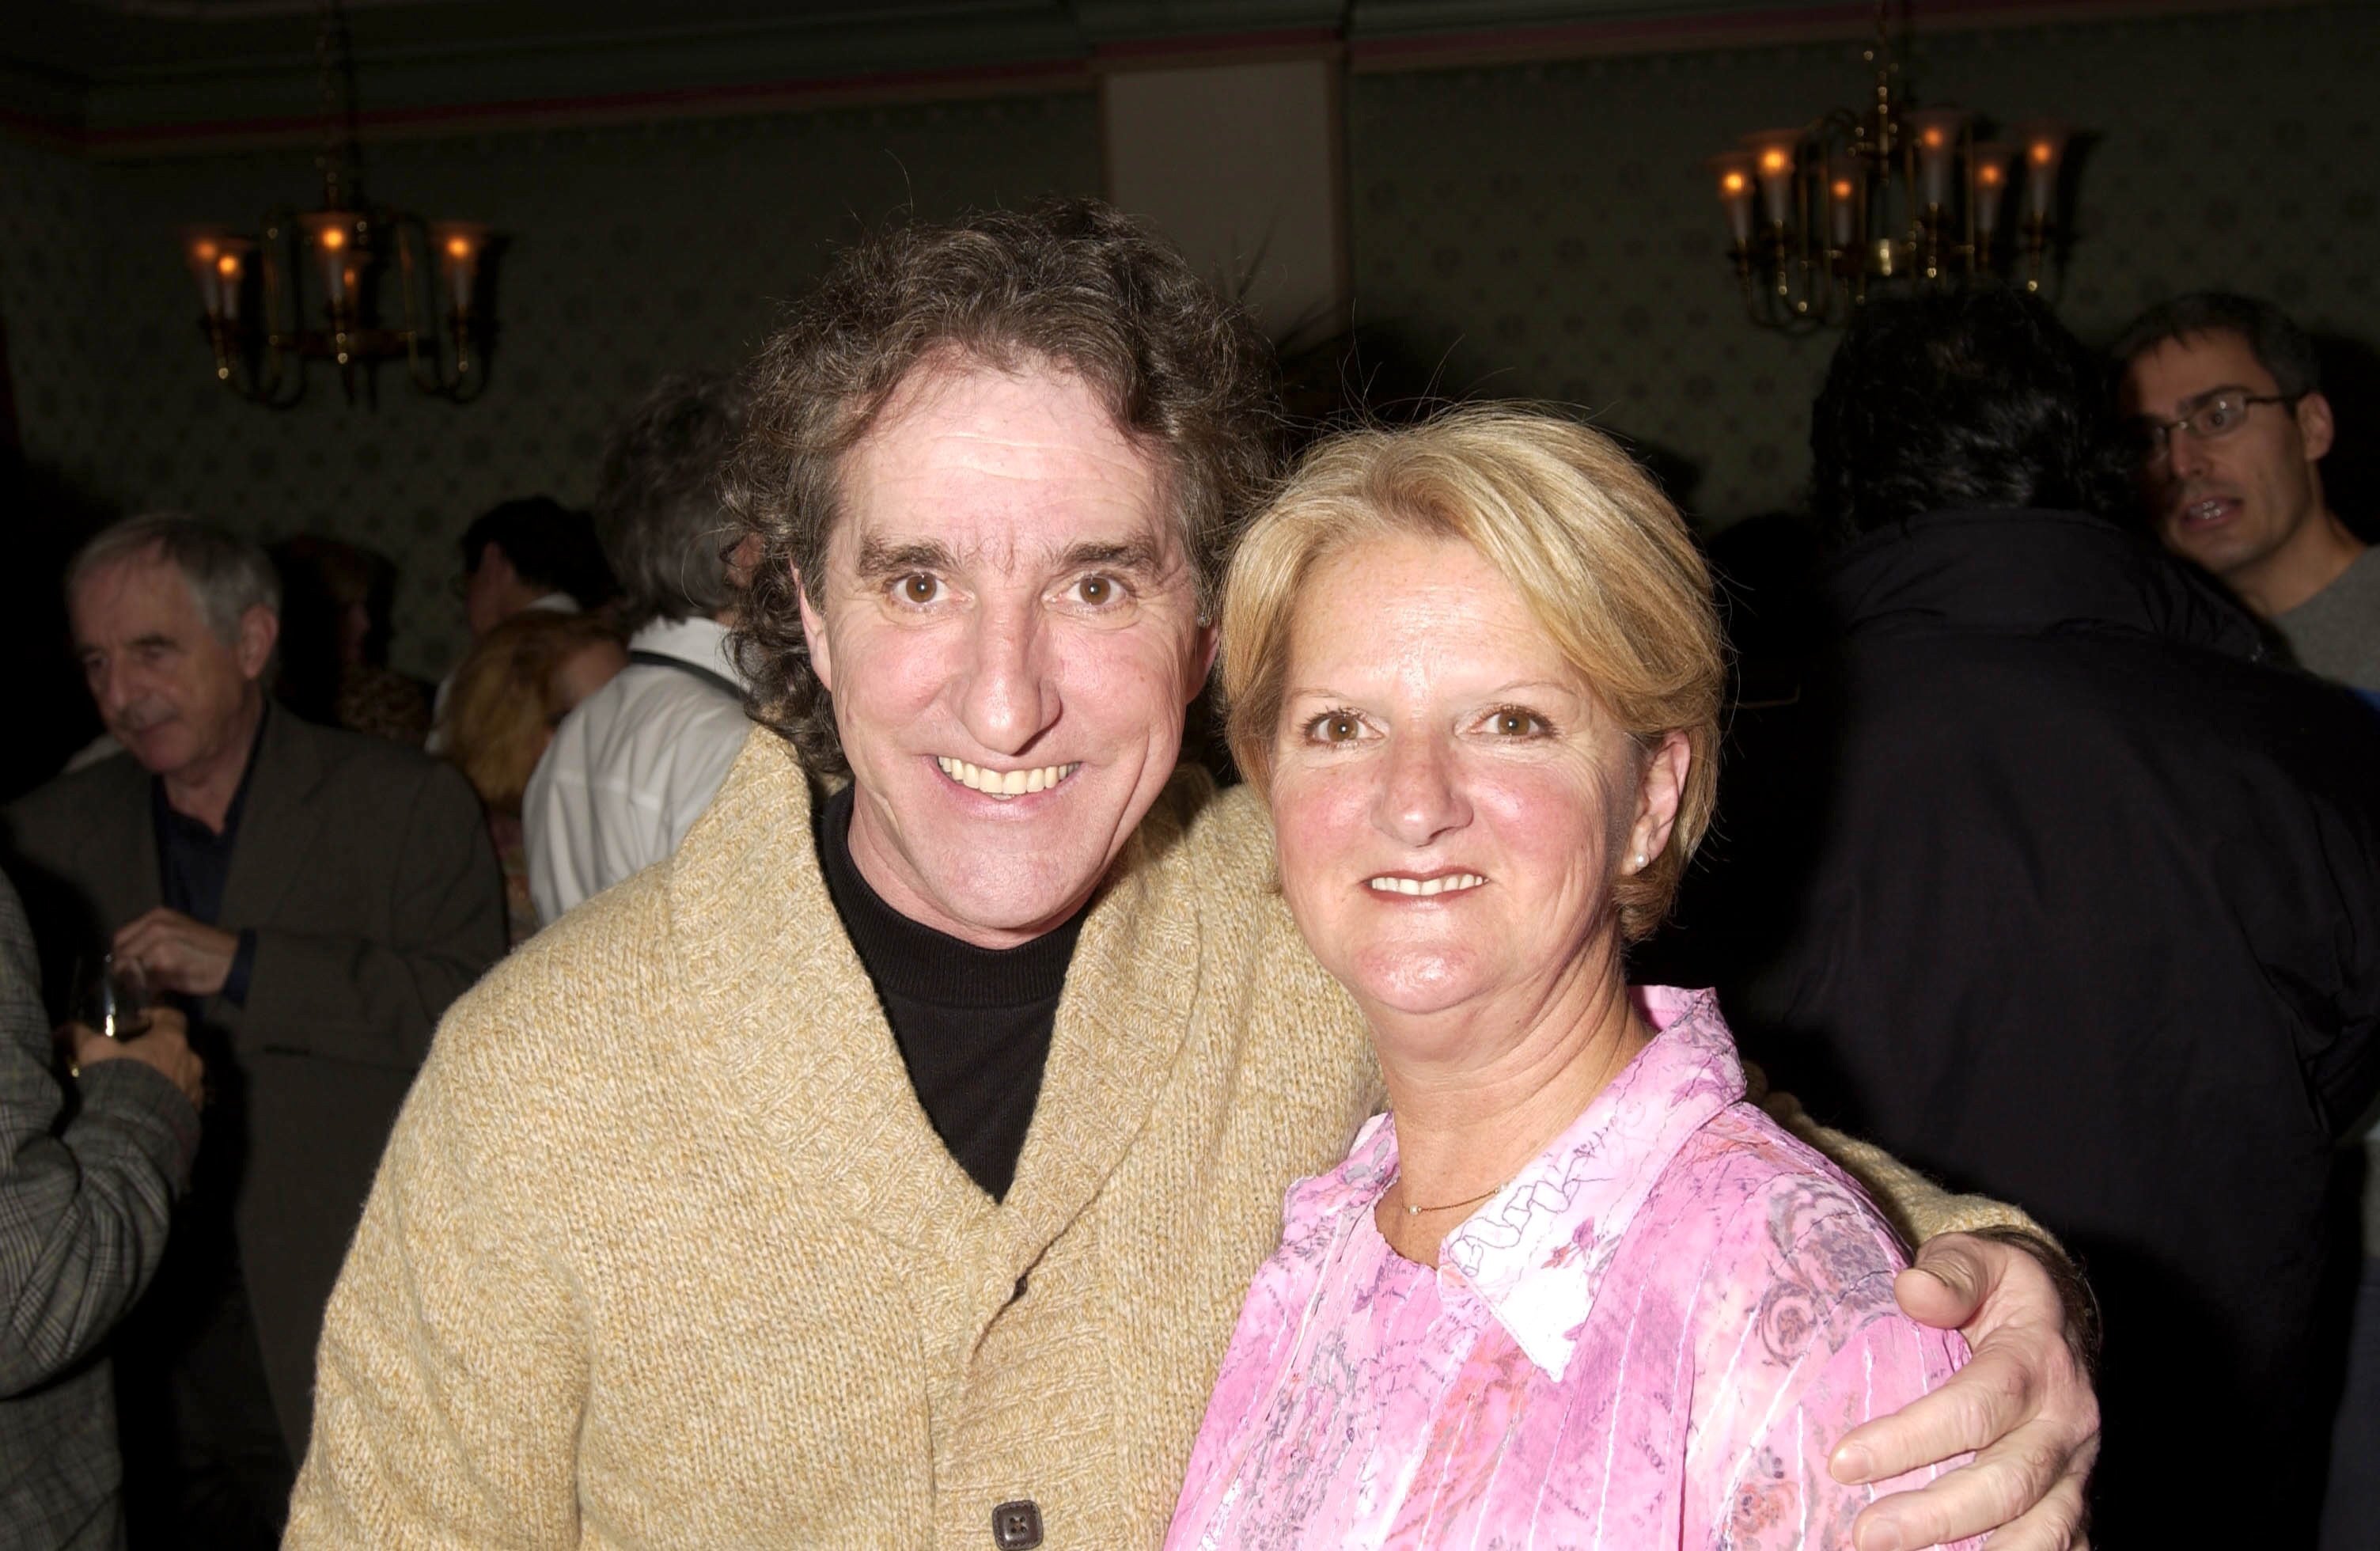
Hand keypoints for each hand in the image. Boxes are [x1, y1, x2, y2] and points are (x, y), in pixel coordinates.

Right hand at [65, 1006, 206, 1110]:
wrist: (136, 1129)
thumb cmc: (118, 1080)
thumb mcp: (93, 1053)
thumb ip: (81, 1036)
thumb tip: (64, 1029)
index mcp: (172, 1040)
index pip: (173, 1016)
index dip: (157, 1016)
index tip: (140, 1021)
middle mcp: (192, 1061)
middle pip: (178, 1048)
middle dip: (159, 1052)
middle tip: (136, 1060)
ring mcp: (196, 1088)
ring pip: (183, 1075)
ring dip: (167, 1077)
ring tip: (142, 1088)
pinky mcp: (195, 1112)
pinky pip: (185, 1100)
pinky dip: (171, 1100)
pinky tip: (150, 1109)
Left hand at [114, 909, 238, 997]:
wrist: (235, 959)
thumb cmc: (208, 949)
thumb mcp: (176, 934)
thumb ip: (150, 943)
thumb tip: (125, 965)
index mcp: (156, 916)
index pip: (121, 938)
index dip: (122, 956)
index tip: (130, 969)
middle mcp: (154, 926)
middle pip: (122, 953)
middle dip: (126, 970)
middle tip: (138, 981)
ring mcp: (159, 943)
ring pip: (131, 968)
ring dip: (137, 981)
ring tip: (153, 985)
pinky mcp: (165, 962)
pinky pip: (144, 981)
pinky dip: (149, 989)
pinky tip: (162, 989)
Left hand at [1831, 1230, 2099, 1550]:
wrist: (2062, 1318)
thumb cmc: (1999, 1292)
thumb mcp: (1978, 1260)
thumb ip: (1949, 1272)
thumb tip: (1914, 1290)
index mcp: (2037, 1361)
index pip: (1974, 1407)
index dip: (1910, 1439)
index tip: (1844, 1461)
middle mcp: (2065, 1423)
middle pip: (2007, 1483)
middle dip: (1936, 1517)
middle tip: (1865, 1536)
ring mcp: (2077, 1469)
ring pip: (2042, 1529)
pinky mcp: (2076, 1500)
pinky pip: (2063, 1545)